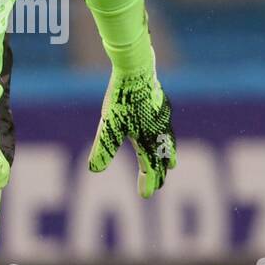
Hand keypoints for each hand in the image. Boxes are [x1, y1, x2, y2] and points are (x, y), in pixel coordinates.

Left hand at [87, 66, 176, 197]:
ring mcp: (163, 118)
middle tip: (159, 184)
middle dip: (160, 172)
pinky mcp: (162, 105)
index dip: (148, 183)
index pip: (150, 169)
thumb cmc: (122, 99)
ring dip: (168, 156)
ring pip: (169, 142)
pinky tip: (162, 132)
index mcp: (149, 141)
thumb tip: (94, 170)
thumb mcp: (108, 125)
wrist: (137, 69)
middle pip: (163, 158)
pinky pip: (167, 128)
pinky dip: (167, 138)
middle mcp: (160, 132)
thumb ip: (103, 148)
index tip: (146, 195)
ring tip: (171, 163)